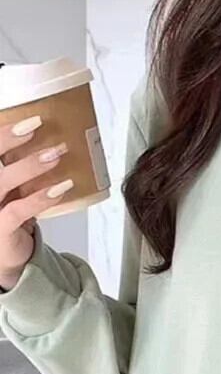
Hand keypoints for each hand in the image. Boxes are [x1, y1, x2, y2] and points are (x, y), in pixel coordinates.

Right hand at [0, 115, 73, 288]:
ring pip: (1, 181)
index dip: (1, 131)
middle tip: (36, 125)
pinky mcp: (1, 229)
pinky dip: (41, 198)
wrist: (8, 258)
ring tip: (56, 154)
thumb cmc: (11, 217)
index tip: (22, 116)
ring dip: (30, 166)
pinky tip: (61, 189)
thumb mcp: (16, 189)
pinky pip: (19, 210)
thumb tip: (54, 140)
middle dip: (8, 138)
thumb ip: (23, 168)